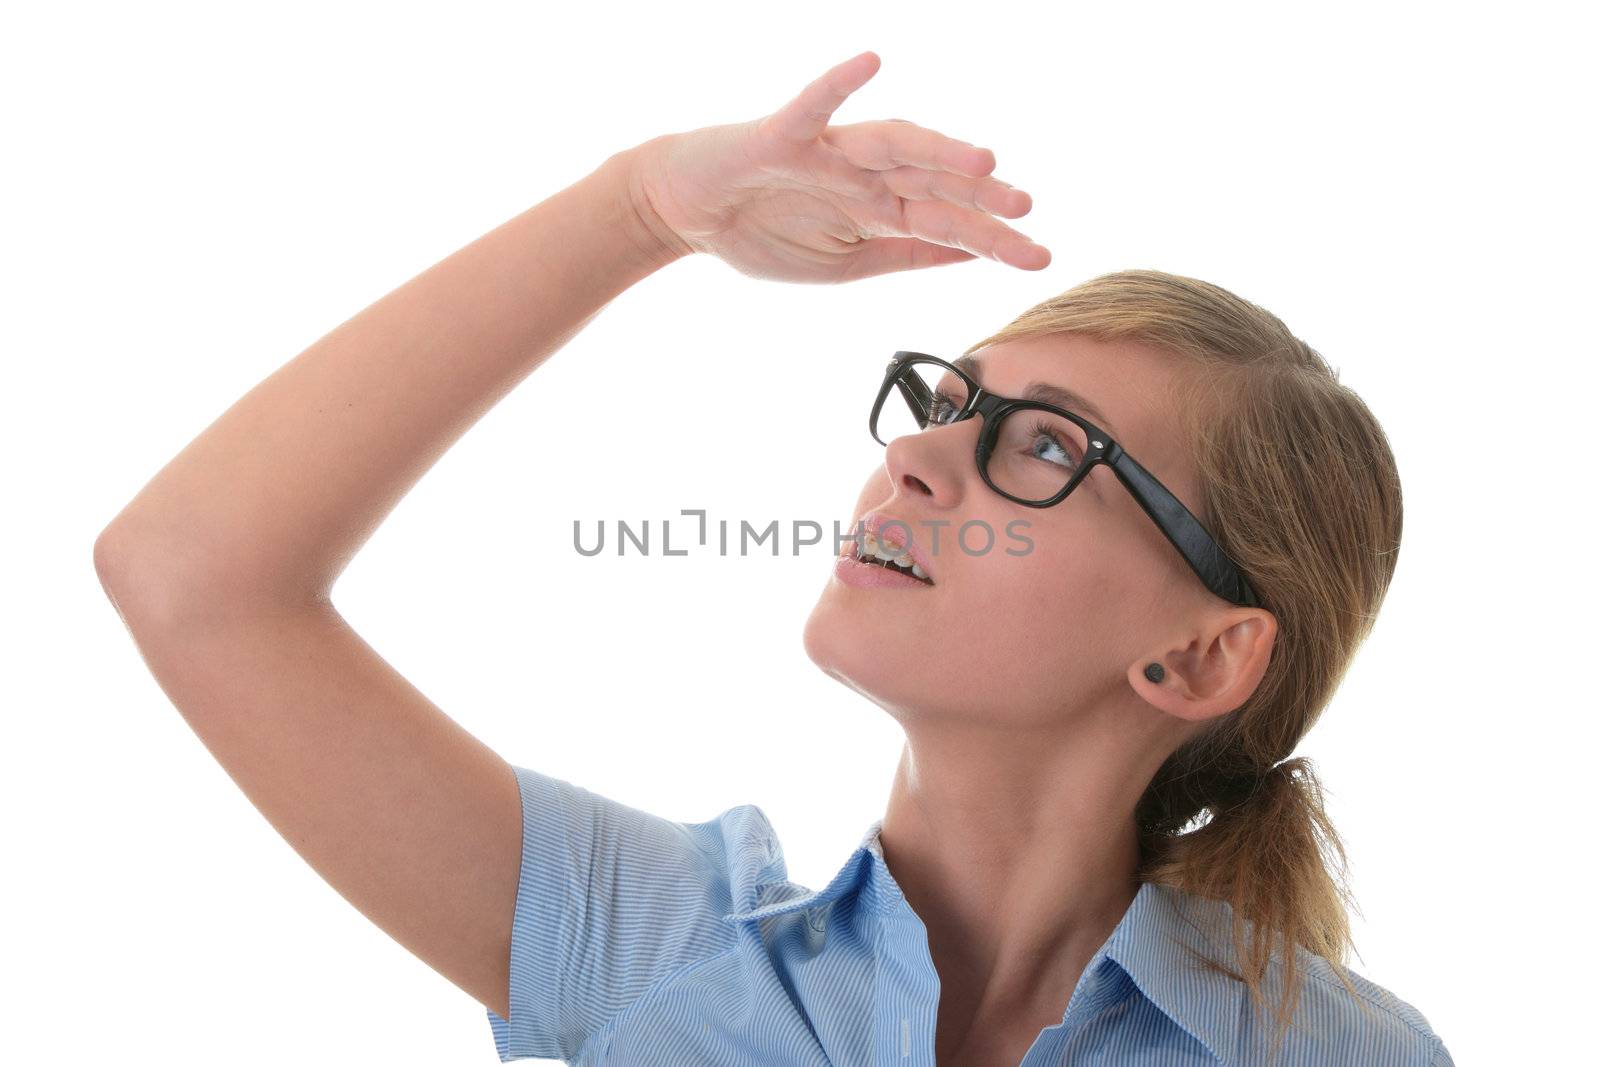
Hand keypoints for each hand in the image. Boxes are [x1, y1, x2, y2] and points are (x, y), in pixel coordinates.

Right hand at [623, 51, 1050, 283]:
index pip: (947, 223)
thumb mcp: (845, 264)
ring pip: (893, 144)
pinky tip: (870, 62)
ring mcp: (827, 153)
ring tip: (982, 160)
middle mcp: (864, 175)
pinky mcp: (780, 136)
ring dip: (938, 150)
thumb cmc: (760, 232)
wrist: (686, 215)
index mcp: (879, 209)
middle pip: (934, 183)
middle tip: (1028, 209)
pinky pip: (813, 105)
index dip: (993, 240)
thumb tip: (966, 255)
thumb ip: (904, 254)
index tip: (1039, 257)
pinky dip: (839, 84)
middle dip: (980, 198)